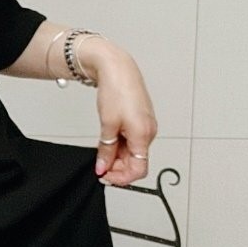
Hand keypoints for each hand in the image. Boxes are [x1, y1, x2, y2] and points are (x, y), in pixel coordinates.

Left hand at [86, 45, 158, 187]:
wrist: (117, 68)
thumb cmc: (116, 90)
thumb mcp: (107, 125)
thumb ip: (106, 151)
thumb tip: (103, 168)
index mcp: (143, 135)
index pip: (139, 170)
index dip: (121, 178)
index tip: (105, 176)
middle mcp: (149, 132)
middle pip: (136, 162)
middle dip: (117, 167)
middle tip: (99, 164)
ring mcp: (146, 126)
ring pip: (133, 152)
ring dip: (117, 156)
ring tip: (101, 149)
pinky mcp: (141, 121)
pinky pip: (132, 141)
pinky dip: (119, 145)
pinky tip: (108, 140)